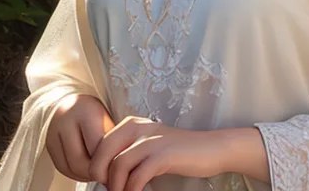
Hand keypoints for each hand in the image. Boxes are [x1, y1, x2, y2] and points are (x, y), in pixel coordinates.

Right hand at [46, 93, 115, 181]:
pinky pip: (62, 168)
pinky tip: (87, 170)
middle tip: (108, 174)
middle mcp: (65, 119)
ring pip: (70, 168)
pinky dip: (76, 174)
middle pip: (80, 161)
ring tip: (99, 172)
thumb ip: (112, 137)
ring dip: (86, 176)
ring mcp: (53, 132)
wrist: (72, 101)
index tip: (118, 166)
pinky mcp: (48, 143)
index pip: (97, 146)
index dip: (109, 160)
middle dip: (96, 172)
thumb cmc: (97, 112)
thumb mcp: (107, 117)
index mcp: (85, 110)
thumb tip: (119, 164)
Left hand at [88, 117, 223, 190]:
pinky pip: (137, 176)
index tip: (107, 183)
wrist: (210, 149)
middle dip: (102, 178)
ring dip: (118, 188)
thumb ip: (126, 153)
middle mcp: (138, 126)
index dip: (97, 167)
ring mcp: (151, 140)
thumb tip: (102, 175)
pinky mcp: (164, 155)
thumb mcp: (147, 147)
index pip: (99, 145)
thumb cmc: (176, 153)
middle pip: (102, 153)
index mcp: (130, 123)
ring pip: (118, 166)